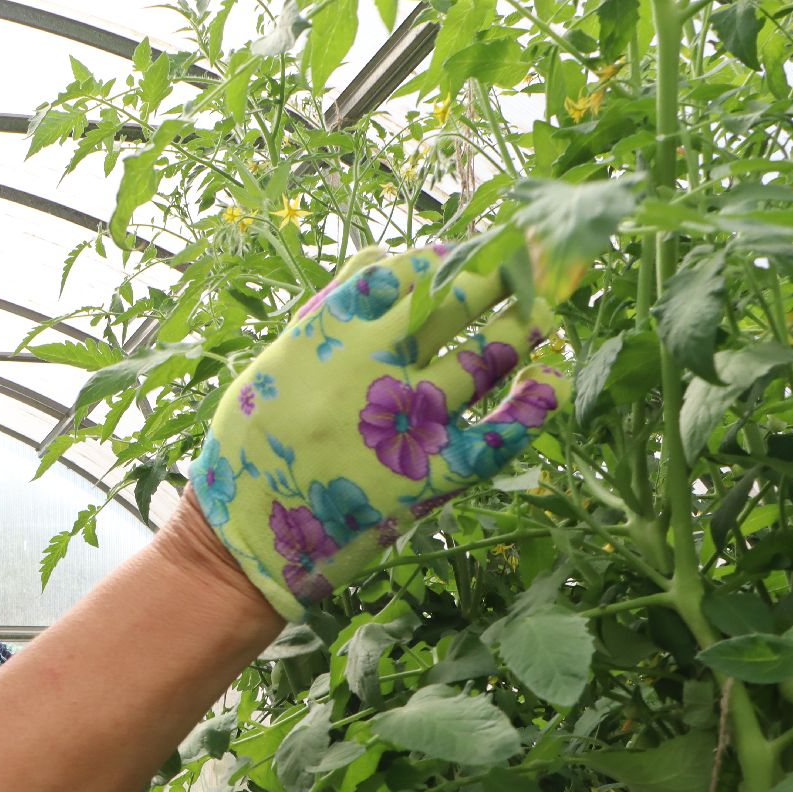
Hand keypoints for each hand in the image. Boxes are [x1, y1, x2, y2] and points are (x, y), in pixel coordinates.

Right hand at [189, 244, 567, 619]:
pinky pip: (499, 434)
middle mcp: (370, 365)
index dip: (448, 255)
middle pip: (456, 300)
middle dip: (500, 274)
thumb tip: (382, 255)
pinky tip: (549, 383)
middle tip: (528, 263)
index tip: (469, 253)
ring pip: (486, 356)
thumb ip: (327, 311)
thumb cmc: (253, 446)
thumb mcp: (275, 362)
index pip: (405, 270)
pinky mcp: (429, 476)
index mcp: (327, 333)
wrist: (243, 539)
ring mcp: (404, 420)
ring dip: (526, 328)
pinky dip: (533, 405)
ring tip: (546, 313)